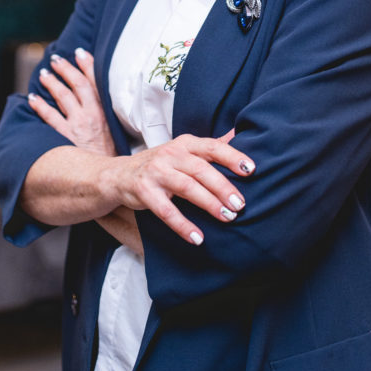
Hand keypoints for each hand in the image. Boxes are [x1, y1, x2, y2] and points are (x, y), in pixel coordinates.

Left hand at [29, 48, 116, 156]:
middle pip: (77, 85)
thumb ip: (108, 116)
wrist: (108, 176)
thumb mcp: (116, 132)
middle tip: (56, 59)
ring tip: (43, 74)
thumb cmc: (111, 157)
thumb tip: (100, 101)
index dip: (87, 65)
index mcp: (106, 112)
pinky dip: (40, 106)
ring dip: (52, 83)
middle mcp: (92, 115)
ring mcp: (78, 126)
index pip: (96, 82)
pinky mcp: (66, 138)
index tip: (79, 52)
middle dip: (66, 69)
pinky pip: (50, 117)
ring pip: (63, 97)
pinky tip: (32, 99)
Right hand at [102, 132, 254, 245]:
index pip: (212, 147)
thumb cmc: (162, 165)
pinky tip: (197, 237)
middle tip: (240, 204)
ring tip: (227, 218)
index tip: (251, 170)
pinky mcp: (144, 191)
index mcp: (185, 144)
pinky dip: (183, 225)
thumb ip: (211, 147)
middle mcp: (171, 154)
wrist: (120, 175)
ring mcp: (156, 172)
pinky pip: (166, 210)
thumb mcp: (184, 151)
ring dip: (208, 203)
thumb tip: (238, 133)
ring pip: (187, 187)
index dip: (232, 157)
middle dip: (223, 186)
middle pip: (201, 169)